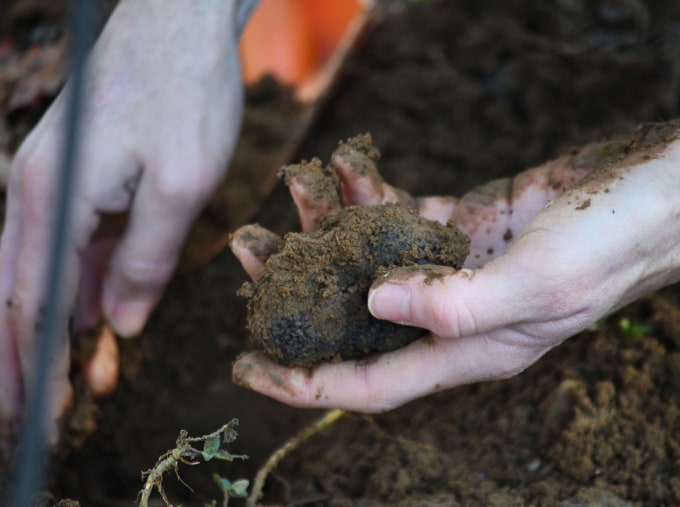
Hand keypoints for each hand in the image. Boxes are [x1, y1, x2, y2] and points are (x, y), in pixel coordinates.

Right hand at [0, 0, 244, 448]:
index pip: (32, 305)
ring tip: (61, 382)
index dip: (34, 368)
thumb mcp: (180, 184)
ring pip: (45, 270)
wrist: (181, 21)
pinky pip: (74, 243)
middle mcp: (38, 192)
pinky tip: (94, 315)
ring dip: (52, 327)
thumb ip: (147, 257)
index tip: (38, 419)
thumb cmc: (186, 92)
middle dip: (23, 360)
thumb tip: (119, 322)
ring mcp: (57, 182)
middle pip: (19, 293)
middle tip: (31, 417)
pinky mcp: (83, 174)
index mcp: (53, 199)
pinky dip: (80, 285)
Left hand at [232, 97, 679, 411]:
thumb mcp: (535, 287)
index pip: (369, 382)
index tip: (246, 368)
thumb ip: (452, 305)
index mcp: (469, 350)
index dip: (305, 382)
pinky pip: (403, 214)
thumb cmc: (610, 248)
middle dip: (298, 288)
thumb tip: (371, 304)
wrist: (656, 193)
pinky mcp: (466, 225)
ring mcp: (458, 269)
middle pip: (357, 316)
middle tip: (245, 253)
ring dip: (329, 227)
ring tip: (289, 191)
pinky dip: (372, 193)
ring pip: (373, 258)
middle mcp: (455, 316)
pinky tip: (348, 167)